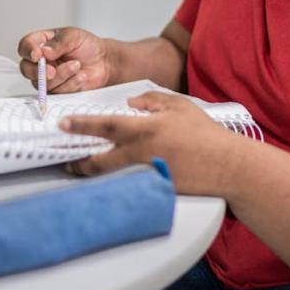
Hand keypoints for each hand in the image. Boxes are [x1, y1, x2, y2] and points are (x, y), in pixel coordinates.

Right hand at [17, 27, 112, 93]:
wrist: (104, 62)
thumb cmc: (88, 46)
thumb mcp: (74, 36)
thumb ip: (58, 43)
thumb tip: (44, 52)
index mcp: (41, 43)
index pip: (25, 46)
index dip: (28, 51)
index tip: (37, 55)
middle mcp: (40, 61)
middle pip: (26, 69)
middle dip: (39, 71)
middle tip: (52, 70)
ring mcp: (47, 77)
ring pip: (42, 83)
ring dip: (62, 75)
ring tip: (77, 65)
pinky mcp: (57, 90)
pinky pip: (57, 92)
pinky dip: (71, 84)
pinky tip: (81, 76)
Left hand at [60, 91, 239, 194]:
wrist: (227, 166)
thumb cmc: (205, 134)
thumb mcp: (178, 105)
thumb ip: (151, 100)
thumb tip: (131, 104)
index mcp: (144, 129)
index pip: (104, 126)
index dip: (80, 125)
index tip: (63, 125)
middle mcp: (141, 153)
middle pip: (98, 161)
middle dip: (77, 162)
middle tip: (66, 159)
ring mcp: (146, 174)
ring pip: (109, 177)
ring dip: (93, 173)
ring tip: (82, 169)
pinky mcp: (154, 189)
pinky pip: (128, 186)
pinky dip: (116, 183)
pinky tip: (110, 181)